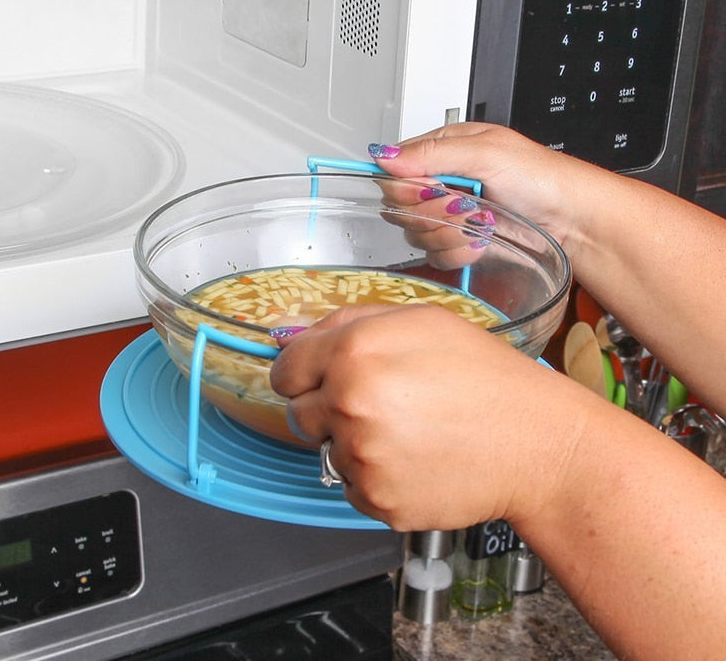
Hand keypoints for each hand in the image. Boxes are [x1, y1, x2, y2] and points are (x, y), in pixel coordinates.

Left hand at [269, 304, 573, 531]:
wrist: (534, 441)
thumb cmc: (483, 375)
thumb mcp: (420, 320)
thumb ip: (350, 323)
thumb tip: (300, 340)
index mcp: (354, 352)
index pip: (285, 370)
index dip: (301, 374)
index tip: (315, 380)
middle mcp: (349, 404)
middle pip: (298, 415)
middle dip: (326, 409)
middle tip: (377, 405)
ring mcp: (361, 457)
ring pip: (327, 451)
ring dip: (353, 444)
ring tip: (407, 432)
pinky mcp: (377, 499)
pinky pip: (353, 486)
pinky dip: (375, 477)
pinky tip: (414, 460)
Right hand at [371, 123, 586, 248]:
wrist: (571, 220)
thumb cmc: (541, 178)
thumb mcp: (487, 153)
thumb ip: (432, 153)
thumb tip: (385, 155)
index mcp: (443, 150)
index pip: (395, 170)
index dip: (406, 186)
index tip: (432, 189)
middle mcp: (441, 182)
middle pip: (400, 205)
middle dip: (433, 211)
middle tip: (464, 204)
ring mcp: (448, 214)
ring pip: (416, 233)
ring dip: (450, 232)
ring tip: (481, 221)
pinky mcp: (457, 242)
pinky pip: (435, 254)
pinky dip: (459, 251)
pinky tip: (481, 240)